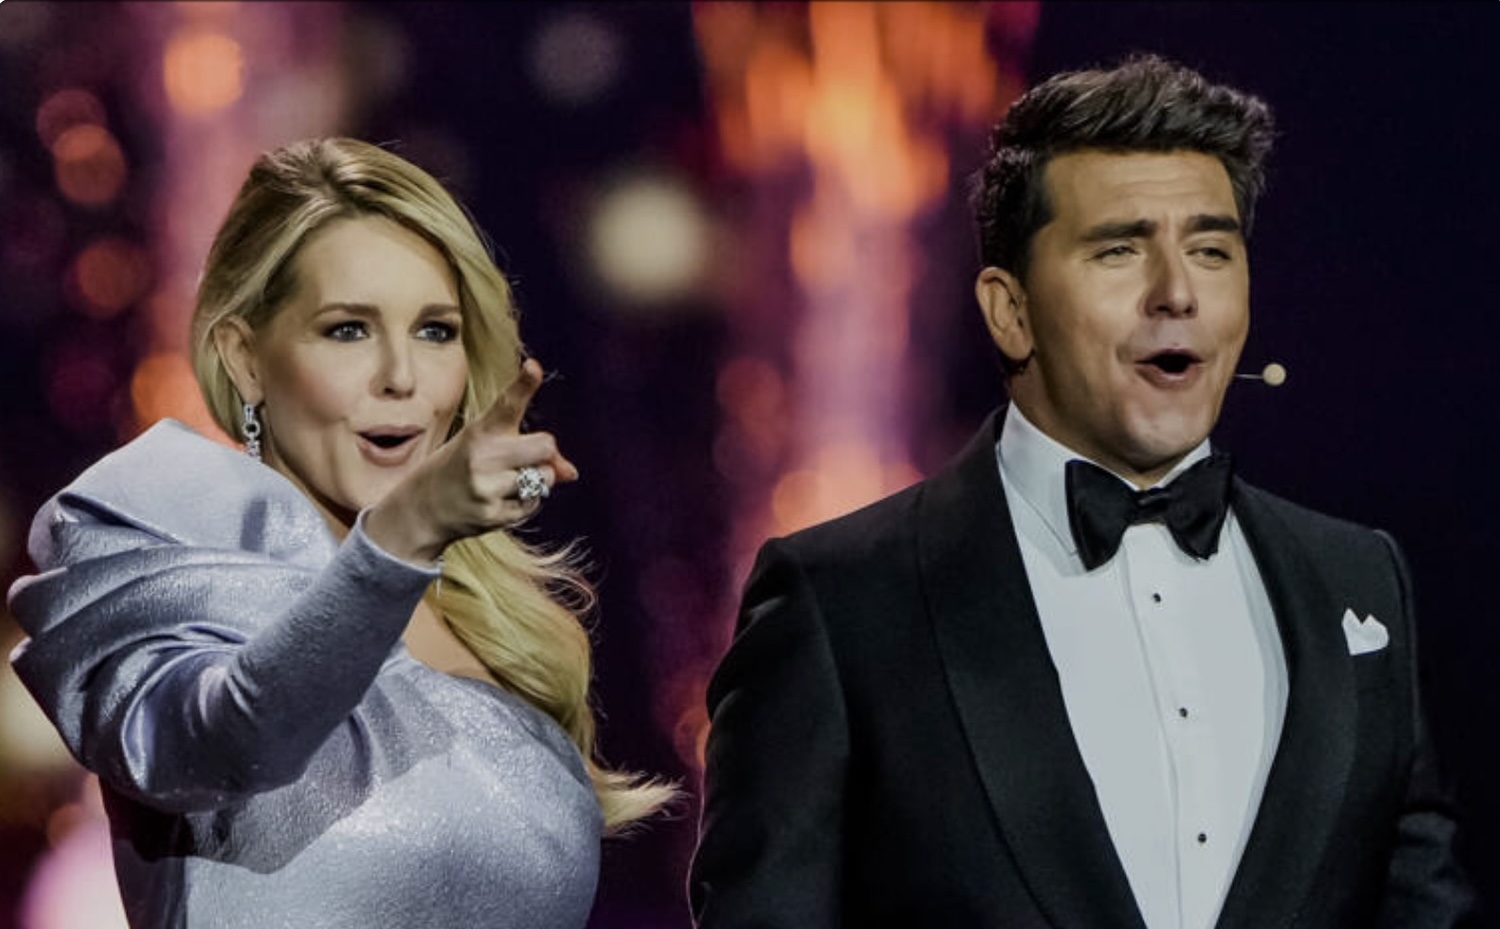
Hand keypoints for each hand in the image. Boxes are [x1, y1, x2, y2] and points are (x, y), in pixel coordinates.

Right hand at [364, 358, 577, 563]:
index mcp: (479, 431)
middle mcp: (482, 457)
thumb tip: (571, 473)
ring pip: (545, 477)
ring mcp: (486, 487)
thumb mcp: (485, 447)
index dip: (524, 384)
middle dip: (545, 453)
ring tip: (506, 482)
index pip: (507, 404)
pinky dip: (526, 501)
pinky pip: (534, 504)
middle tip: (524, 458)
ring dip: (537, 480)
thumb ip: (528, 449)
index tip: (534, 367)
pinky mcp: (492, 515)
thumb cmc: (461, 468)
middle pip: (546, 446)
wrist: (420, 509)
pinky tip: (500, 500)